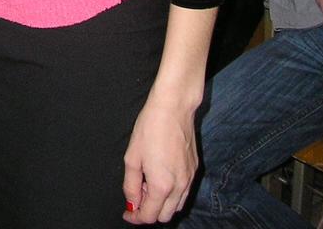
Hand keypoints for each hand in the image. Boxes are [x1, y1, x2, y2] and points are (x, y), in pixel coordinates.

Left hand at [122, 91, 197, 223]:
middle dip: (149, 210)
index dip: (135, 217)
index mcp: (162, 186)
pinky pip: (184, 192)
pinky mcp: (195, 169)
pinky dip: (172, 193)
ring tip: (148, 181)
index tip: (127, 212)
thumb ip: (131, 185)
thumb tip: (132, 204)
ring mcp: (190, 178)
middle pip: (164, 216)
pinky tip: (161, 174)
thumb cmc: (150, 127)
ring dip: (161, 203)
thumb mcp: (132, 157)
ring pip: (176, 206)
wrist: (174, 107)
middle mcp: (180, 187)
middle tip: (137, 192)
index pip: (149, 216)